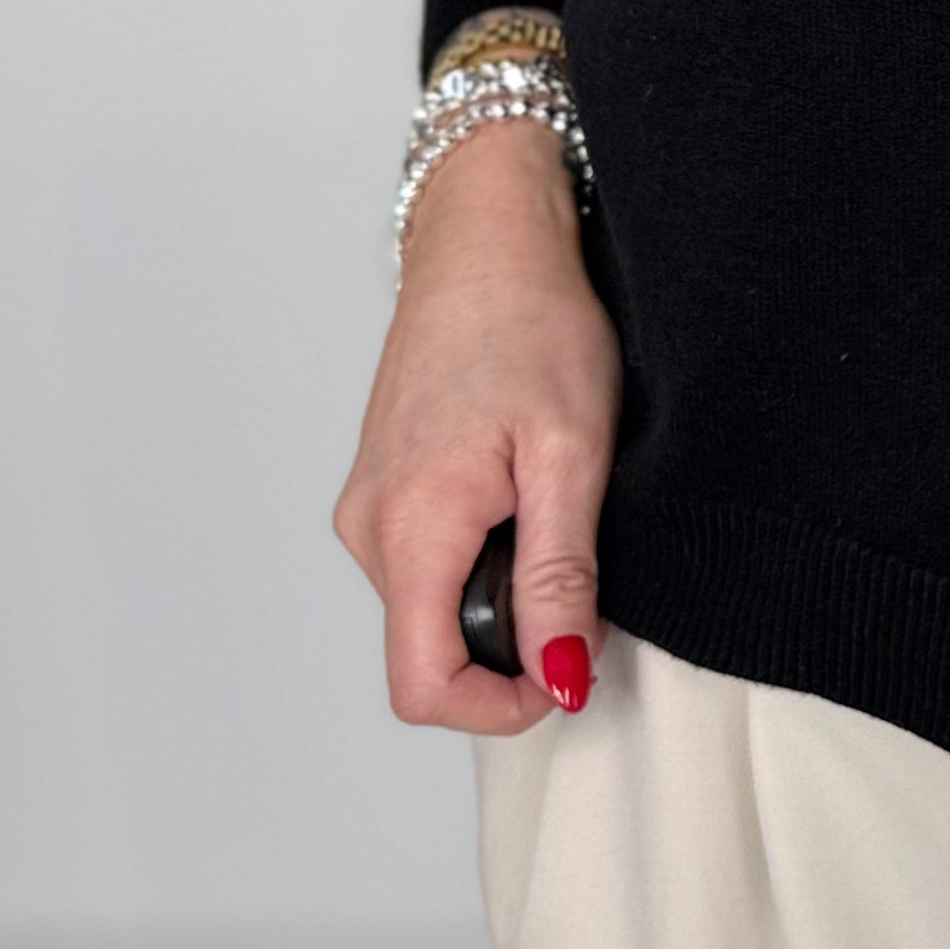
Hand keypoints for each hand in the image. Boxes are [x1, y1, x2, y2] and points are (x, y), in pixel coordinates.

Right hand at [333, 125, 621, 734]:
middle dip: (513, 642)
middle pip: (431, 651)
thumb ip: (562, 574)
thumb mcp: (571, 456)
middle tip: (579, 569)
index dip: (499, 707)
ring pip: (433, 608)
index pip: (422, 687)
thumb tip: (559, 676)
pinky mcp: (385, 491)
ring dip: (502, 593)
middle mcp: (370, 528)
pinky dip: (484, 557)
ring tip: (552, 510)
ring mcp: (370, 508)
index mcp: (410, 527)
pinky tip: (523, 493)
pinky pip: (430, 564)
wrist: (486, 241)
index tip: (566, 674)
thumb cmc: (532, 325)